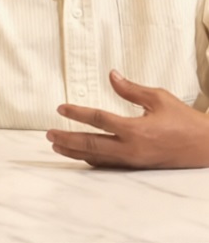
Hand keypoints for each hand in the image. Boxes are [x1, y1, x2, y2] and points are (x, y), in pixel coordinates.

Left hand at [47, 69, 208, 168]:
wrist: (207, 149)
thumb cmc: (185, 122)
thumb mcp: (159, 99)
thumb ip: (131, 89)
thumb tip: (111, 75)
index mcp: (136, 129)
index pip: (99, 120)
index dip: (77, 113)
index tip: (61, 108)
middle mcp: (131, 148)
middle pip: (91, 144)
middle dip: (67, 138)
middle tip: (49, 133)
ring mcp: (132, 161)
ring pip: (96, 158)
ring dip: (74, 151)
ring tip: (56, 144)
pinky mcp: (136, 167)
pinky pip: (108, 165)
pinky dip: (91, 160)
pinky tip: (80, 155)